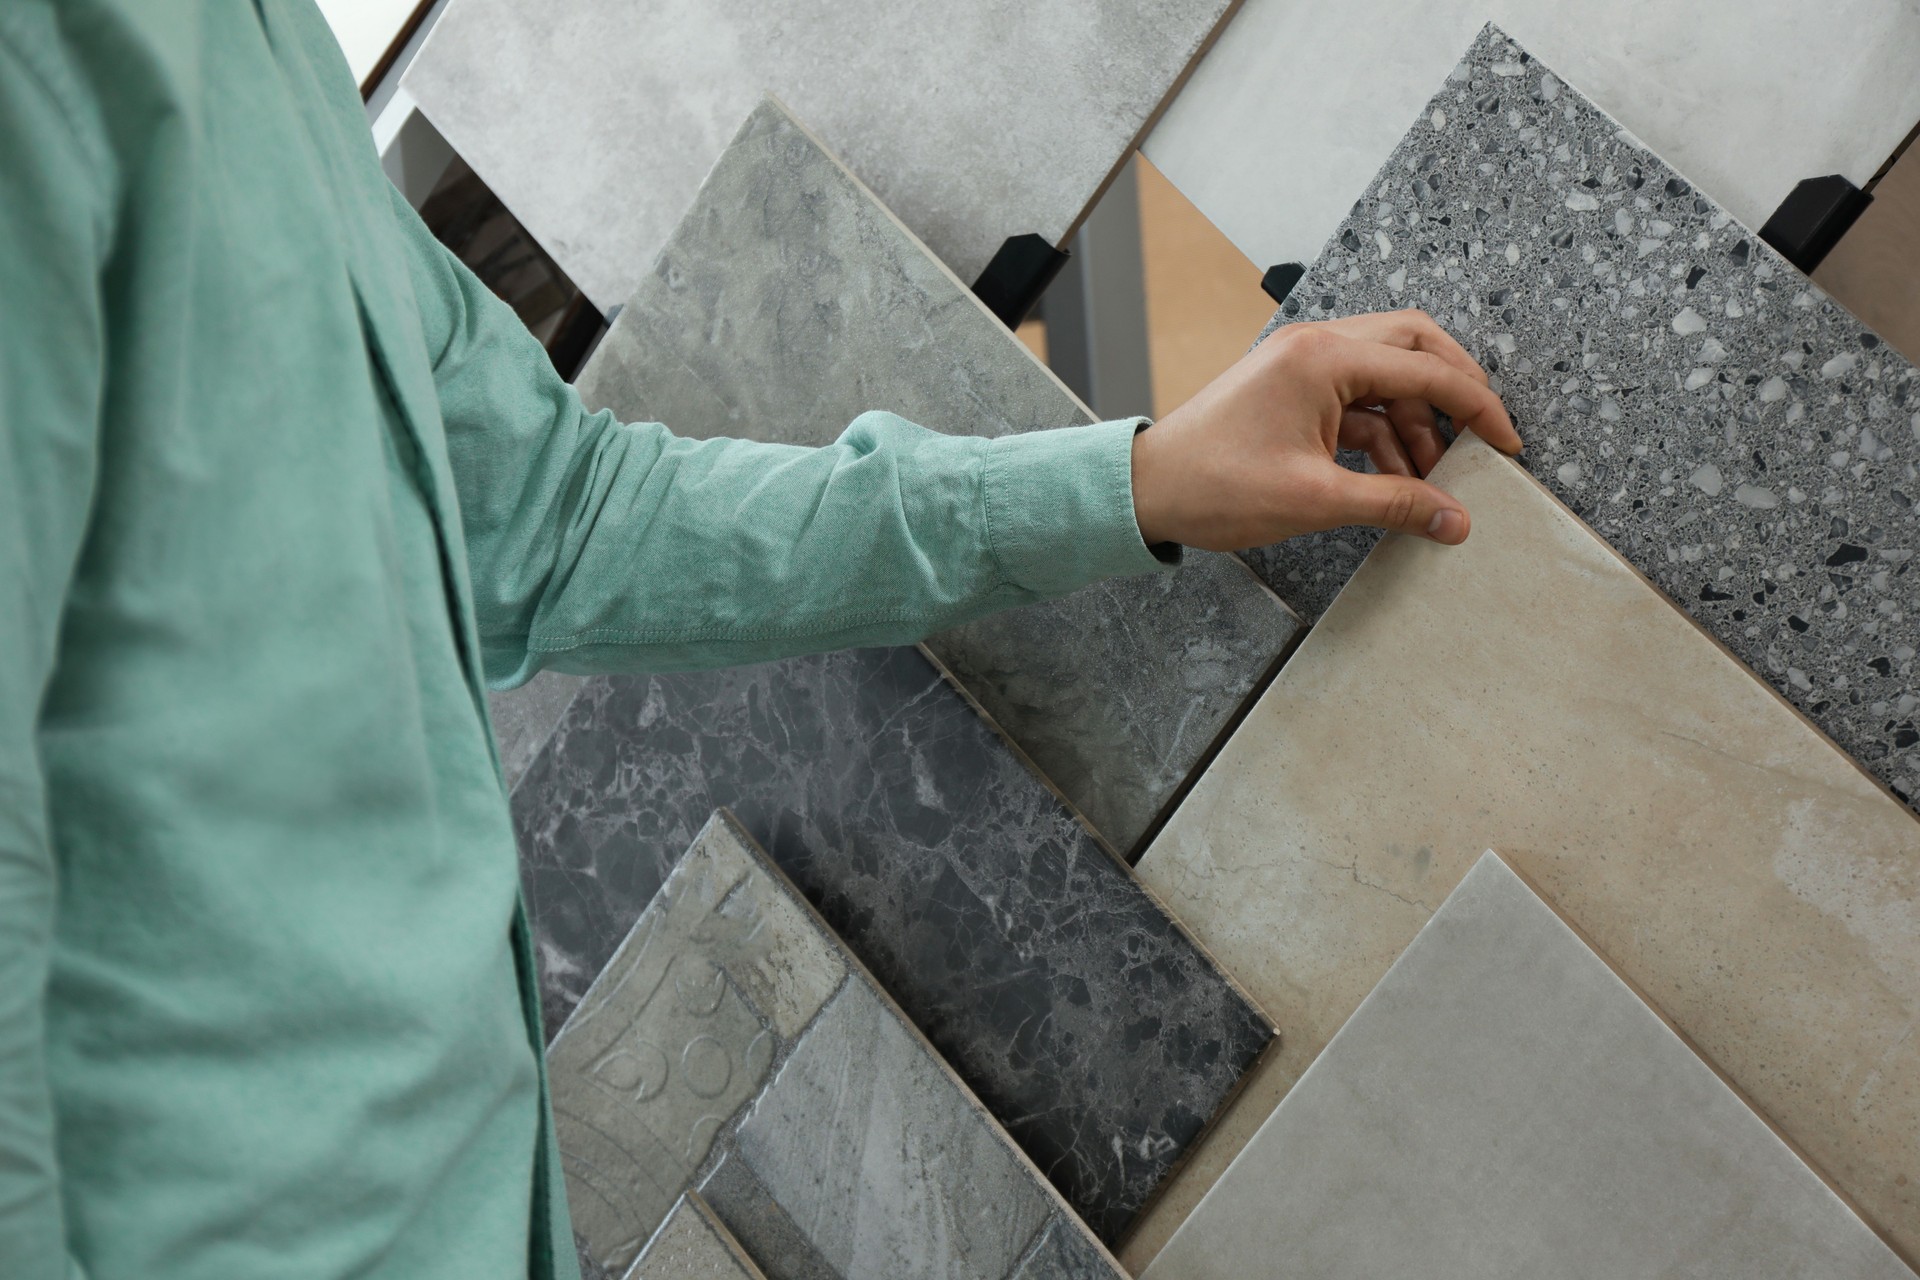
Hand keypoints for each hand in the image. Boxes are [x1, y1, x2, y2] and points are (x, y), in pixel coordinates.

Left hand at [1130, 310, 1520, 549]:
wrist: (1147, 491)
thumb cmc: (1214, 488)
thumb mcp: (1315, 500)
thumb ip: (1394, 504)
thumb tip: (1455, 520)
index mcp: (1322, 358)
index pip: (1426, 368)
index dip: (1477, 407)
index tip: (1508, 444)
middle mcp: (1315, 346)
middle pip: (1414, 346)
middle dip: (1454, 392)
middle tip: (1484, 439)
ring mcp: (1302, 364)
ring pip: (1387, 374)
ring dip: (1417, 422)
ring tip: (1432, 480)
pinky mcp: (1293, 389)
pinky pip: (1358, 398)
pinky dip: (1384, 432)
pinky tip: (1398, 477)